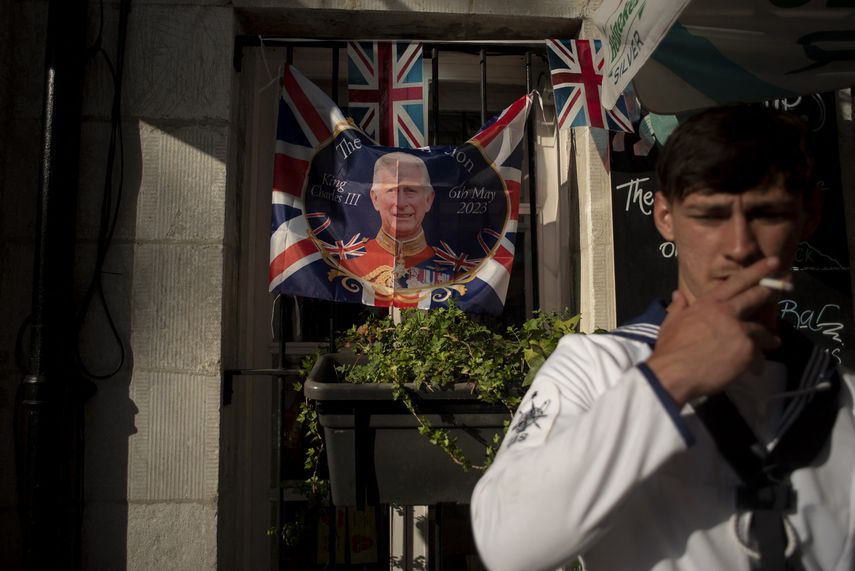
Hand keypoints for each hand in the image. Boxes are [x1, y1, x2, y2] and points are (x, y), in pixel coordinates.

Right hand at [646, 257, 781, 406]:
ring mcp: (740, 330)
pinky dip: (757, 361)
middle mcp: (727, 312)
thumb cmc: (670, 348)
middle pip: (756, 296)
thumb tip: (677, 295)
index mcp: (709, 303)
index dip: (757, 270)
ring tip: (774, 342)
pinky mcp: (747, 350)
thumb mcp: (670, 323)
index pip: (736, 282)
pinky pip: (758, 353)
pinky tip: (755, 369)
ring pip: (762, 329)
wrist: (675, 373)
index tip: (773, 262)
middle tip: (788, 282)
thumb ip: (678, 307)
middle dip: (773, 289)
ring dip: (769, 337)